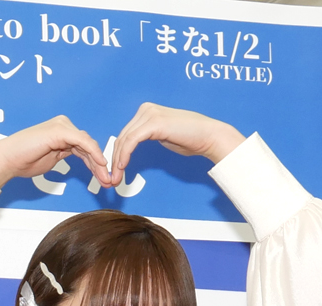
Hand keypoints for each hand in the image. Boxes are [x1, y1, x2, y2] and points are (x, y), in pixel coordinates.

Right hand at [0, 115, 109, 189]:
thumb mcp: (52, 159)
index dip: (96, 165)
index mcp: (62, 132)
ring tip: (106, 179)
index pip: (85, 148)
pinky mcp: (60, 130)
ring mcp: (62, 127)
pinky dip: (93, 153)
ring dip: (99, 163)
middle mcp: (63, 126)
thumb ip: (65, 155)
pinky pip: (82, 141)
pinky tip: (101, 164)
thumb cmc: (25, 161)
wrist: (9, 159)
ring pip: (88, 145)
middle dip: (100, 166)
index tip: (104, 180)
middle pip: (89, 146)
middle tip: (109, 182)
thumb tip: (79, 161)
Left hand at [110, 103, 244, 185]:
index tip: (116, 173)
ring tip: (116, 179)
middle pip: (122, 137)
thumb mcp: (164, 137)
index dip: (118, 155)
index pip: (126, 134)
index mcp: (147, 112)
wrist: (209, 136)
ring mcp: (149, 114)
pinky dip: (125, 155)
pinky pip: (132, 140)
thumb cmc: (191, 139)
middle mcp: (146, 110)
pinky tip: (122, 167)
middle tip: (113, 179)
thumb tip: (134, 146)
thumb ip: (148, 137)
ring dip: (118, 161)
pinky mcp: (154, 123)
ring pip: (124, 139)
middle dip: (115, 160)